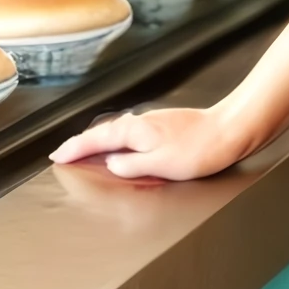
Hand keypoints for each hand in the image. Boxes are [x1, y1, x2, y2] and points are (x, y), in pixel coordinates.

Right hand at [50, 105, 246, 180]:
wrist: (231, 130)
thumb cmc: (200, 149)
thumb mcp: (160, 165)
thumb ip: (131, 166)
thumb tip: (110, 164)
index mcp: (134, 130)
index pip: (95, 139)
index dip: (74, 148)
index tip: (57, 156)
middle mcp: (140, 122)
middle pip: (102, 133)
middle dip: (81, 143)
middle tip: (64, 154)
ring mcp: (153, 122)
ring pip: (116, 131)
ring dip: (99, 141)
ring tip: (86, 152)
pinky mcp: (165, 126)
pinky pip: (130, 133)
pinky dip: (117, 140)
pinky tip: (122, 147)